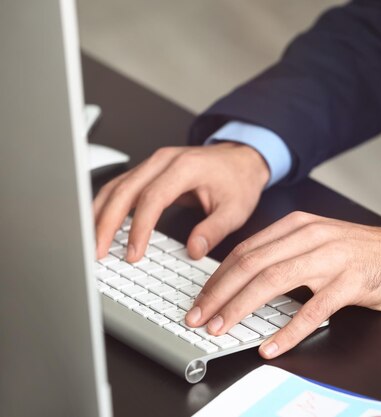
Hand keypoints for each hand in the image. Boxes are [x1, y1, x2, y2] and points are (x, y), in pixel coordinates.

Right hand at [93, 142, 269, 261]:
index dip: (139, 228)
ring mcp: (153, 163)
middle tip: (97, 251)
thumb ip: (213, 230)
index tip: (133, 253)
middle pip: (124, 190)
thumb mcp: (235, 209)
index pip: (153, 199)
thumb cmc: (238, 180)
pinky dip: (106, 206)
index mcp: (185, 167)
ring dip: (100, 214)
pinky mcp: (148, 171)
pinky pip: (120, 187)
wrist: (242, 159)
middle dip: (106, 223)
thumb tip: (193, 251)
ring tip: (92, 243)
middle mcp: (164, 160)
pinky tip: (99, 225)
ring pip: (115, 187)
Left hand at [185, 211, 380, 358]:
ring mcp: (330, 258)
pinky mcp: (350, 282)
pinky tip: (272, 346)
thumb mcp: (318, 242)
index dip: (218, 278)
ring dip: (241, 308)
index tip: (201, 300)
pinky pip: (312, 309)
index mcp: (298, 226)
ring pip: (273, 282)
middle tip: (199, 317)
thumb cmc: (361, 253)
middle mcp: (310, 237)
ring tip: (221, 328)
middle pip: (251, 265)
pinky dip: (288, 330)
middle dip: (219, 294)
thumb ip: (285, 254)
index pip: (245, 251)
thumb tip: (244, 281)